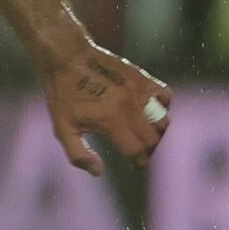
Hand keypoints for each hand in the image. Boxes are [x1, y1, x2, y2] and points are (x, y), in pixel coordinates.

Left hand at [41, 41, 168, 173]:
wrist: (68, 58)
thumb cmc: (63, 96)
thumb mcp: (62, 129)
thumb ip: (78, 154)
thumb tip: (98, 171)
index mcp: (111, 121)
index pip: (136, 151)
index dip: (138, 163)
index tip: (137, 166)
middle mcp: (129, 106)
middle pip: (152, 139)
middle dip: (148, 150)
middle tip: (140, 152)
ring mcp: (138, 90)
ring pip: (163, 120)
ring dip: (158, 132)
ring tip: (146, 134)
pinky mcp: (142, 77)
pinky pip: (165, 96)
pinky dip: (164, 106)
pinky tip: (151, 111)